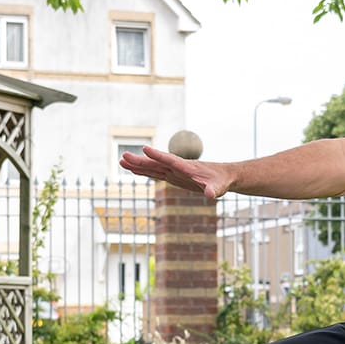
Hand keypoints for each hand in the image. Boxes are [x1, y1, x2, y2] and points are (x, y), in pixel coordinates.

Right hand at [119, 145, 233, 198]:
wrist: (223, 176)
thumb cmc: (221, 181)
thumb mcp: (219, 188)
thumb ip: (214, 190)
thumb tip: (211, 195)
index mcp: (187, 168)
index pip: (170, 160)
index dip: (158, 156)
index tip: (145, 149)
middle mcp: (178, 167)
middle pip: (156, 163)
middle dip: (140, 160)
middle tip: (123, 156)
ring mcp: (174, 171)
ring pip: (153, 167)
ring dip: (137, 165)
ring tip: (121, 162)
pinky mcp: (173, 176)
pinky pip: (156, 173)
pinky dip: (144, 172)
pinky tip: (134, 170)